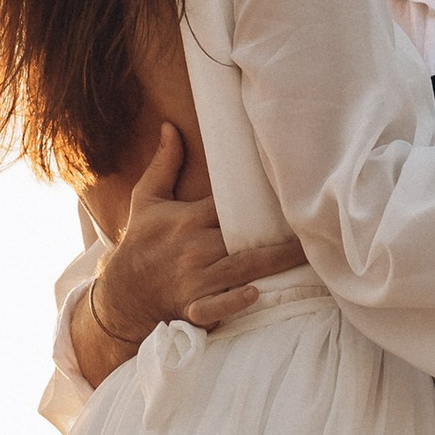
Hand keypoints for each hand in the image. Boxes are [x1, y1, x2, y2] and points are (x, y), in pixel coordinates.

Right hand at [87, 128, 304, 351]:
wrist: (122, 292)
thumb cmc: (140, 243)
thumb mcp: (146, 199)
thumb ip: (164, 164)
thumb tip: (170, 126)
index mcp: (186, 220)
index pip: (227, 204)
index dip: (256, 198)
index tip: (286, 192)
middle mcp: (194, 248)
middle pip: (242, 236)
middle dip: (275, 231)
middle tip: (312, 224)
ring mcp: (195, 280)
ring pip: (241, 269)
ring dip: (274, 263)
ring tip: (306, 254)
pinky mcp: (194, 308)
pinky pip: (216, 307)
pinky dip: (233, 302)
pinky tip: (254, 293)